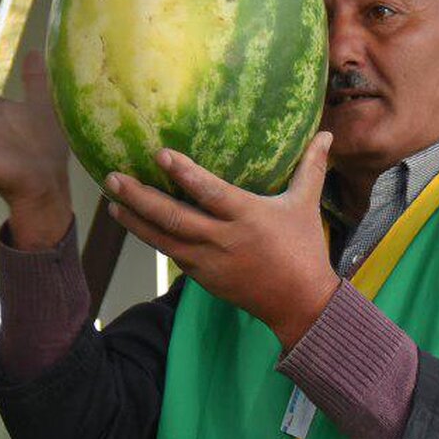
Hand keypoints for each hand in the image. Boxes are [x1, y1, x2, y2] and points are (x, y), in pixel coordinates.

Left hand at [106, 134, 339, 349]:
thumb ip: (311, 168)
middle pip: (173, 217)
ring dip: (134, 221)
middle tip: (113, 178)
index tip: (160, 155)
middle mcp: (222, 239)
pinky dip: (151, 238)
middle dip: (139, 198)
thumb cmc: (304, 250)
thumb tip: (328, 134)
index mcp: (247, 217)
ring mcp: (208, 261)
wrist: (298, 304)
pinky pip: (171, 253)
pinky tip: (134, 223)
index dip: (184, 174)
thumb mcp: (306, 205)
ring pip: (163, 239)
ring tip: (110, 202)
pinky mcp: (201, 277)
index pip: (210, 193)